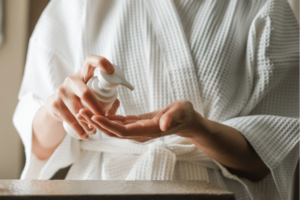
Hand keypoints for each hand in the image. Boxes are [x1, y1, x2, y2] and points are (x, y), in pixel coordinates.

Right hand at [44, 55, 115, 139]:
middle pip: (86, 93)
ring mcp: (61, 92)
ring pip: (79, 111)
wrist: (56, 105)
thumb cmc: (81, 97)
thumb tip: (116, 104)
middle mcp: (71, 80)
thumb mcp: (92, 91)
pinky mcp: (55, 104)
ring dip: (89, 124)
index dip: (101, 63)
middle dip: (97, 108)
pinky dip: (80, 130)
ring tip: (95, 131)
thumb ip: (106, 96)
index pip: (91, 61)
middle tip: (104, 118)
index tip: (111, 71)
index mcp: (84, 74)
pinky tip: (85, 135)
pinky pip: (71, 120)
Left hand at [79, 101, 209, 141]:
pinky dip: (107, 118)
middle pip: (113, 131)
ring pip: (113, 128)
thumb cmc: (184, 114)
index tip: (94, 116)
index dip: (108, 125)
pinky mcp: (135, 124)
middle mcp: (139, 133)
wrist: (185, 120)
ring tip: (84, 111)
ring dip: (98, 121)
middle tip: (81, 112)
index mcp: (147, 130)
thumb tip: (163, 124)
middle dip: (97, 123)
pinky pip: (118, 123)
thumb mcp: (181, 111)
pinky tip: (98, 111)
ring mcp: (136, 130)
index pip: (124, 130)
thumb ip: (173, 117)